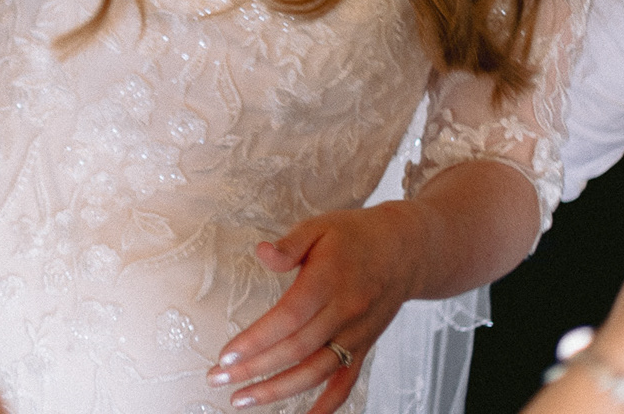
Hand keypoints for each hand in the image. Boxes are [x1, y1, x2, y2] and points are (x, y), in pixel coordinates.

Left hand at [207, 205, 423, 411]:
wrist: (406, 251)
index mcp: (328, 280)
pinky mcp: (364, 347)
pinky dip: (327, 406)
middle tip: (217, 379)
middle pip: (296, 350)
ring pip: (316, 372)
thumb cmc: (356, 235)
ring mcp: (355, 335)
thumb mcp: (320, 226)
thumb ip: (290, 244)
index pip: (289, 318)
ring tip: (242, 400)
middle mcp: (344, 312)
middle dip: (254, 369)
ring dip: (278, 391)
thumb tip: (262, 253)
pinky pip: (346, 382)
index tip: (226, 355)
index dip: (257, 340)